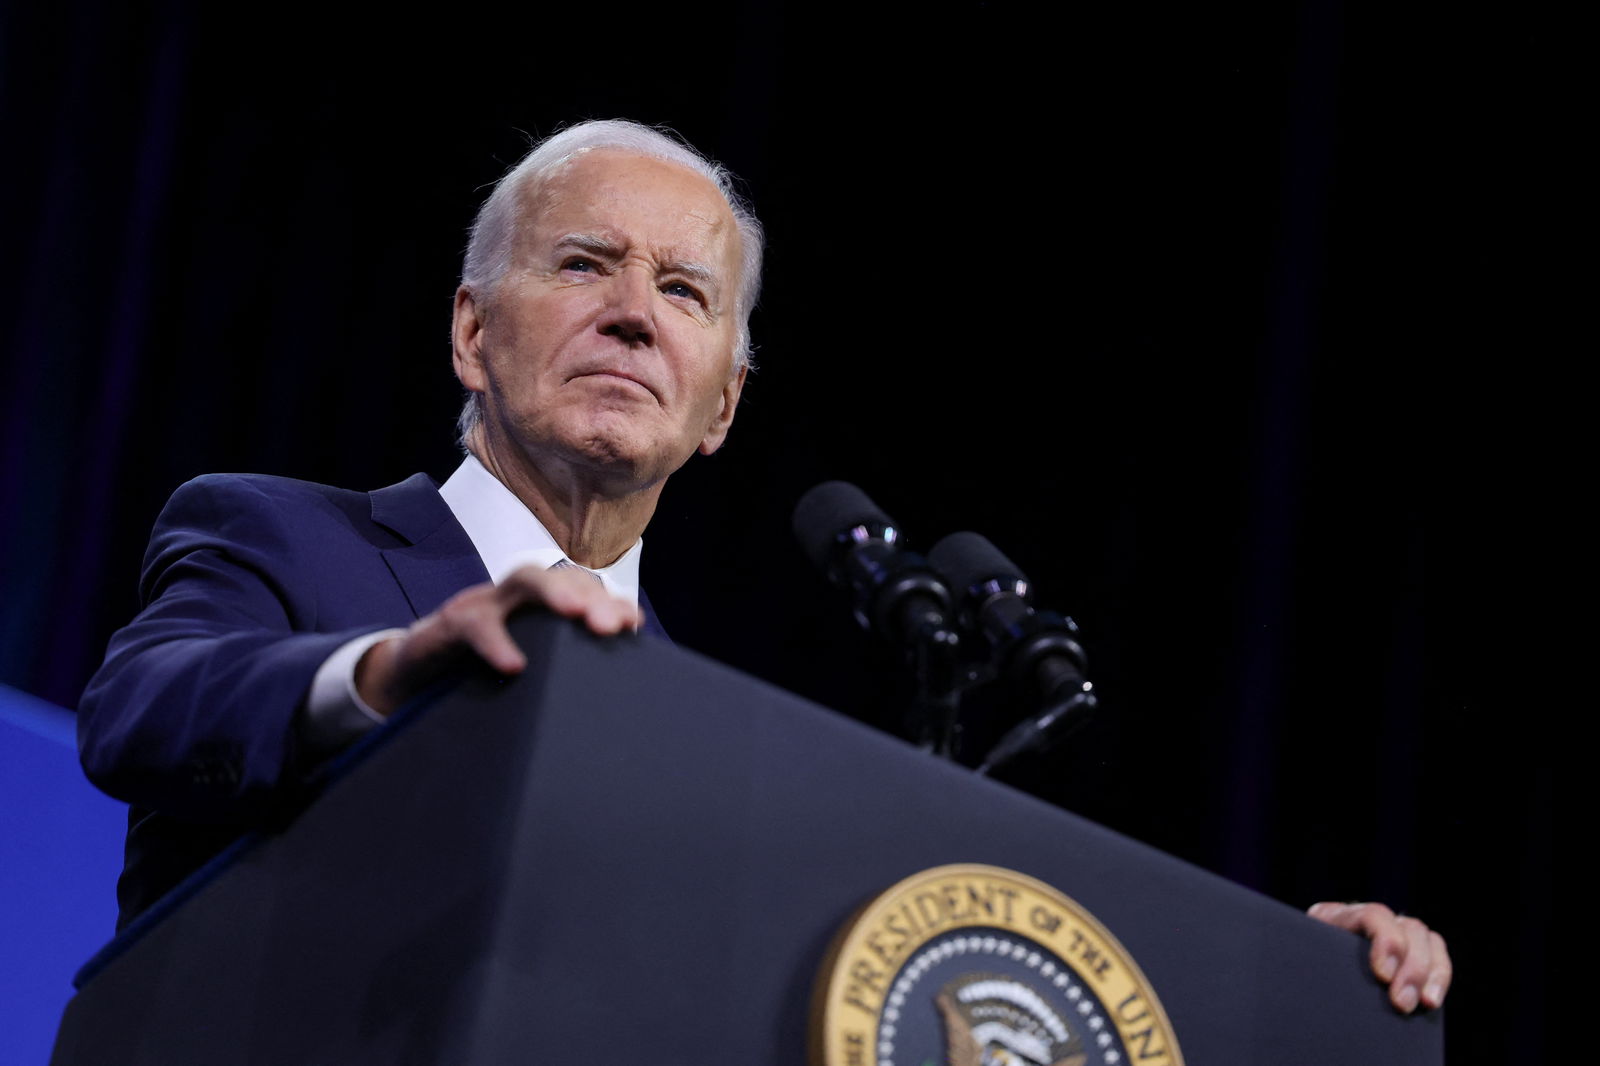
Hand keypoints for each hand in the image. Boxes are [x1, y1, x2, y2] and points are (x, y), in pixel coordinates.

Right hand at [355, 565, 642, 715]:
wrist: (407, 678)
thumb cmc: (474, 673)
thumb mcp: (523, 671)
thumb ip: (559, 670)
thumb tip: (614, 694)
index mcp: (535, 609)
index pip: (580, 590)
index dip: (608, 602)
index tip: (633, 626)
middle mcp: (513, 599)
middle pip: (559, 576)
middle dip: (588, 593)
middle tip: (609, 624)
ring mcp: (480, 605)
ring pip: (521, 580)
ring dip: (552, 593)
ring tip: (576, 614)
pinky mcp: (444, 627)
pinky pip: (473, 625)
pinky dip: (495, 642)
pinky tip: (513, 665)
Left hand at [1307, 901, 1451, 1013]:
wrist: (1296, 976)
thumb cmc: (1298, 975)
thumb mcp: (1303, 963)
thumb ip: (1317, 967)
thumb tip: (1329, 984)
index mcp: (1333, 917)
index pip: (1371, 914)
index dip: (1385, 941)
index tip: (1383, 975)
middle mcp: (1365, 918)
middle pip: (1405, 926)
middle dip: (1411, 967)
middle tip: (1402, 1003)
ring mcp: (1389, 930)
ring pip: (1424, 937)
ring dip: (1428, 973)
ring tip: (1423, 1003)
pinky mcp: (1407, 950)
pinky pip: (1435, 952)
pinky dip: (1439, 975)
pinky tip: (1431, 1000)